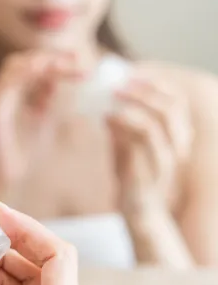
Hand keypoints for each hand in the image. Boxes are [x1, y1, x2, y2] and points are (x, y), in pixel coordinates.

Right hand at [0, 51, 84, 197]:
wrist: (10, 175)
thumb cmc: (28, 149)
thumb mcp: (50, 117)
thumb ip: (57, 97)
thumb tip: (71, 73)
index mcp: (18, 90)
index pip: (39, 64)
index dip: (59, 60)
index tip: (81, 62)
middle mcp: (5, 89)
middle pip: (28, 59)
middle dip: (53, 57)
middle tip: (75, 61)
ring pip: (14, 66)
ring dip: (39, 61)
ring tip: (61, 64)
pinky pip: (5, 85)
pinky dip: (22, 74)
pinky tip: (39, 71)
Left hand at [109, 76, 192, 214]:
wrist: (137, 210)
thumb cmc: (133, 176)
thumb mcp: (125, 144)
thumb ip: (121, 125)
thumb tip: (105, 101)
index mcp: (177, 134)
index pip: (176, 100)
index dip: (156, 83)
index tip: (131, 73)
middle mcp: (178, 144)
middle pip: (171, 106)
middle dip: (145, 89)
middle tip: (119, 83)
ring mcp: (167, 158)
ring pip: (158, 122)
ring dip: (134, 104)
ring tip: (112, 96)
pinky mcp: (152, 171)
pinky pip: (142, 142)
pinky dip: (124, 125)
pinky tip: (107, 118)